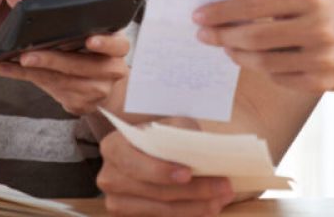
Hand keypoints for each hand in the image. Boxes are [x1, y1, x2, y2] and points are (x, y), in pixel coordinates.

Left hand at [0, 32, 129, 116]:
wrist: (100, 87)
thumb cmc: (93, 53)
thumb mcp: (96, 31)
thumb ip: (87, 11)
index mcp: (117, 48)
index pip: (118, 45)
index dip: (105, 43)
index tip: (90, 41)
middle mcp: (112, 71)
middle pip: (81, 66)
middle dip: (52, 60)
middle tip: (26, 55)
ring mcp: (97, 90)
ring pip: (62, 80)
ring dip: (32, 71)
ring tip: (9, 62)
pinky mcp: (81, 104)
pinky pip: (50, 90)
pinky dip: (27, 78)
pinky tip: (9, 70)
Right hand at [95, 121, 235, 215]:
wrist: (155, 152)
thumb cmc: (164, 137)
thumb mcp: (173, 126)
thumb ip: (182, 137)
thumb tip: (202, 154)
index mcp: (113, 147)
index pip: (135, 164)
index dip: (161, 171)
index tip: (188, 174)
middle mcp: (110, 178)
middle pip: (153, 191)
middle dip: (192, 191)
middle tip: (223, 187)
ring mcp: (117, 203)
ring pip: (160, 211)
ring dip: (195, 207)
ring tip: (222, 199)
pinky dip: (188, 215)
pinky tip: (208, 208)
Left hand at [195, 0, 333, 92]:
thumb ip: (280, 3)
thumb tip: (231, 11)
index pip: (256, 3)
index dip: (223, 10)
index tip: (200, 15)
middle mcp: (318, 28)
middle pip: (255, 35)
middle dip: (222, 35)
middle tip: (203, 35)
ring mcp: (319, 59)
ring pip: (262, 61)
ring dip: (237, 54)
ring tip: (226, 46)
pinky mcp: (319, 83)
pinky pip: (277, 77)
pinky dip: (262, 69)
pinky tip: (253, 59)